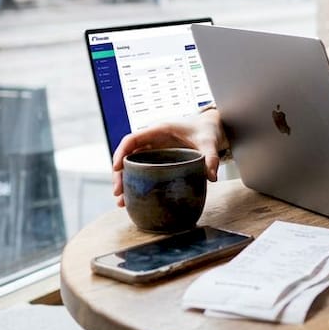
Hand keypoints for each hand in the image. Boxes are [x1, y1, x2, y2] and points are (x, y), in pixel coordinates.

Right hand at [111, 109, 226, 207]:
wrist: (210, 127)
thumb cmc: (206, 130)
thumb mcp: (209, 142)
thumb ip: (211, 158)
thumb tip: (211, 177)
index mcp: (159, 130)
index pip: (132, 139)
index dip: (121, 152)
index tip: (116, 168)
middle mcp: (152, 140)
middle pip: (128, 155)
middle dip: (120, 174)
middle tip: (118, 193)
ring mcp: (154, 150)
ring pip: (132, 165)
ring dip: (125, 182)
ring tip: (121, 202)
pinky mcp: (158, 159)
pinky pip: (142, 170)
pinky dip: (136, 183)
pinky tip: (133, 199)